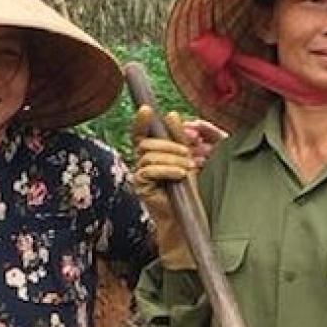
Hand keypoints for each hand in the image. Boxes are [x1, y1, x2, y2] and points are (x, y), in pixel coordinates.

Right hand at [131, 107, 202, 270]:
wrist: (185, 217)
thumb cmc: (185, 189)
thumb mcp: (185, 158)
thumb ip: (178, 137)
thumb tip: (171, 114)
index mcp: (150, 154)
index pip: (140, 133)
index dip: (141, 121)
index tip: (146, 110)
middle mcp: (140, 162)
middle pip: (147, 143)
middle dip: (170, 146)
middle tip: (188, 156)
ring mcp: (138, 174)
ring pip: (149, 156)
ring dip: (172, 160)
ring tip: (188, 169)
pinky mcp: (140, 186)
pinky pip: (149, 170)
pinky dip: (167, 170)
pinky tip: (180, 176)